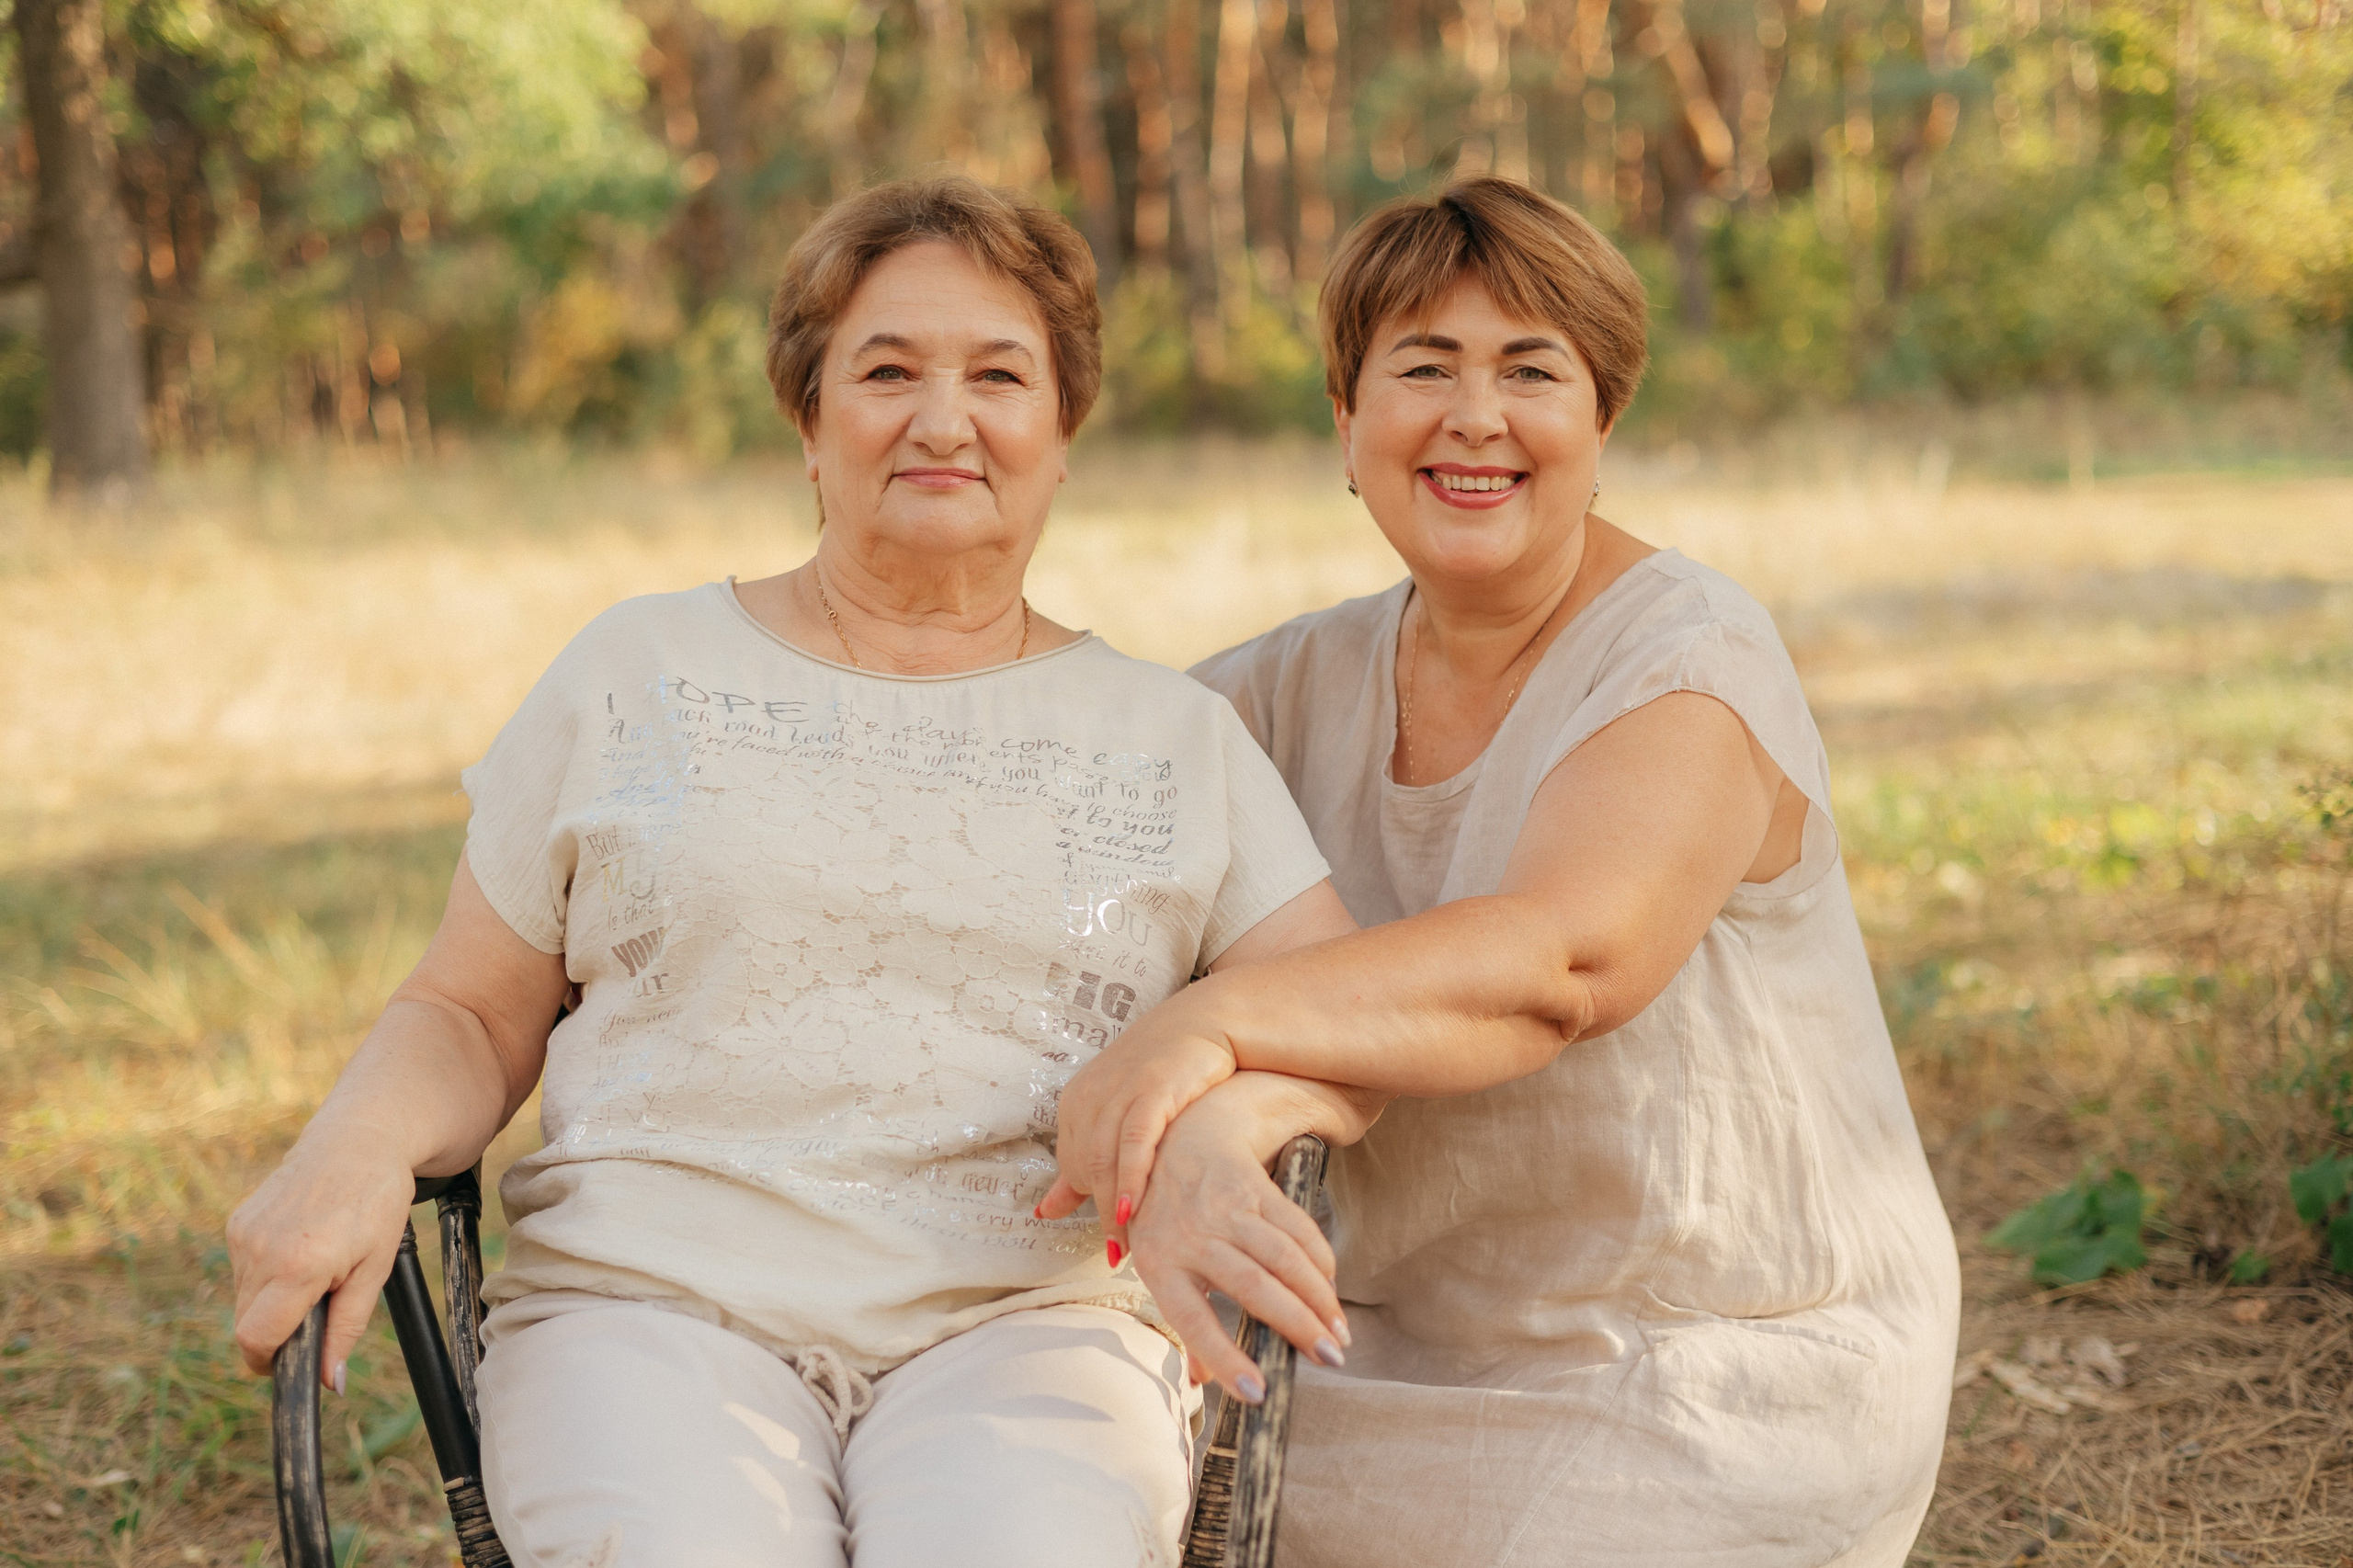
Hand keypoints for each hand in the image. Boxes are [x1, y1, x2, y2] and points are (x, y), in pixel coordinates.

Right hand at [227, 1129, 418, 1386]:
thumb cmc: (377, 1203)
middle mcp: (261, 1251)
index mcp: (299, 1266)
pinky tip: (298, 1248)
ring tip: (315, 1269)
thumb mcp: (375, 1269)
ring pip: (242, 1299)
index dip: (270, 1362)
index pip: (255, 1339)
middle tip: (316, 1311)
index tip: (290, 1364)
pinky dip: (265, 1275)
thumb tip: (329, 1383)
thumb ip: (346, 1328)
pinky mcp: (237, 1222)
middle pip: (246, 1324)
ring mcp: (244, 1234)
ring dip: (271, 1302)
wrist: (358, 1140)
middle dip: (275, 1333)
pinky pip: (241, 1270)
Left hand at [1035, 995, 1236, 1244]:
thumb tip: (1044, 1212)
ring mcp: (1117, 1091)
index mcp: (1074, 1102)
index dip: (1087, 1203)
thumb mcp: (1118, 1113)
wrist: (1210, 1023)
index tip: (1110, 1239)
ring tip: (1129, 1246)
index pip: (1071, 1165)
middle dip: (1100, 1214)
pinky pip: (1133, 1142)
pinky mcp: (1150, 1089)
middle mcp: (1088, 1096)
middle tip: (1123, 1254)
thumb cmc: (1168, 1074)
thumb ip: (1084, 1164)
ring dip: (1112, 1207)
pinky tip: (1130, 1209)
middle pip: (1084, 1168)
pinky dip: (1129, 1178)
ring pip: (1103, 1161)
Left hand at [1124, 1081, 1350, 1404]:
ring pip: (1284, 1257)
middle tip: (1329, 1360)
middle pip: (1254, 1285)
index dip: (1225, 1357)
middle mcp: (1193, 1234)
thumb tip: (1202, 1381)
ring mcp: (1227, 1208)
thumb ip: (1182, 1320)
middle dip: (1297, 1326)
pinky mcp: (1257, 1189)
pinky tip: (1330, 1291)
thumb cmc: (1167, 1217)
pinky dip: (1320, 1263)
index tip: (1258, 1392)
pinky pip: (1298, 1229)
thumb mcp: (1157, 1264)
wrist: (1181, 1137)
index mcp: (1160, 1263)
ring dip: (1318, 1299)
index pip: (1194, 1319)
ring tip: (1338, 1335)